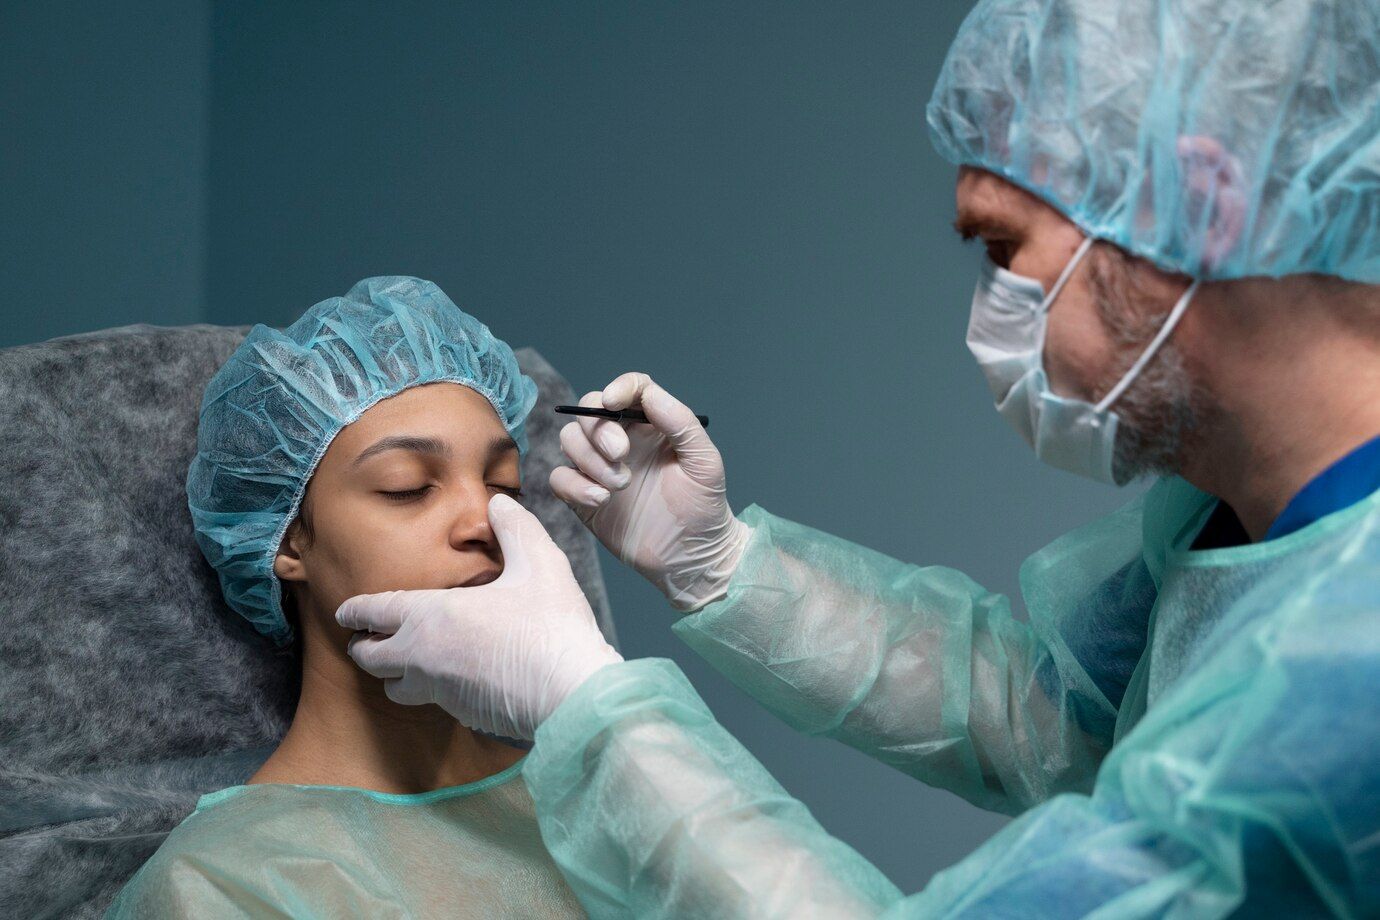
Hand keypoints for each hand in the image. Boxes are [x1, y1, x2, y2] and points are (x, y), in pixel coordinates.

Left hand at [335, 494, 622, 739]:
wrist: (571, 692)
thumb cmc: (551, 626)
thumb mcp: (538, 562)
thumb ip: (515, 528)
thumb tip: (500, 503)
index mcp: (429, 616)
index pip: (372, 613)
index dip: (355, 611)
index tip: (347, 612)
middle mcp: (421, 657)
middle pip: (368, 657)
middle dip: (365, 645)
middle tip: (368, 637)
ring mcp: (438, 691)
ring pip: (393, 687)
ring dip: (393, 673)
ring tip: (406, 660)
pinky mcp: (460, 715)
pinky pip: (429, 702)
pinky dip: (430, 689)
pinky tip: (453, 676)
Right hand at [549, 372, 749, 610]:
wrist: (691, 558)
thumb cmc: (704, 508)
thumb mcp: (704, 462)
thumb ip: (681, 423)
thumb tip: (650, 394)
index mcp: (652, 426)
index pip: (630, 390)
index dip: (618, 388)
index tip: (613, 403)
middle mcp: (623, 442)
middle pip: (589, 412)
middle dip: (599, 430)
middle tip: (620, 455)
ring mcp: (600, 469)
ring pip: (569, 441)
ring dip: (589, 460)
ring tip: (620, 486)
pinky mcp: (584, 498)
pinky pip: (559, 478)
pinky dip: (573, 486)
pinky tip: (601, 502)